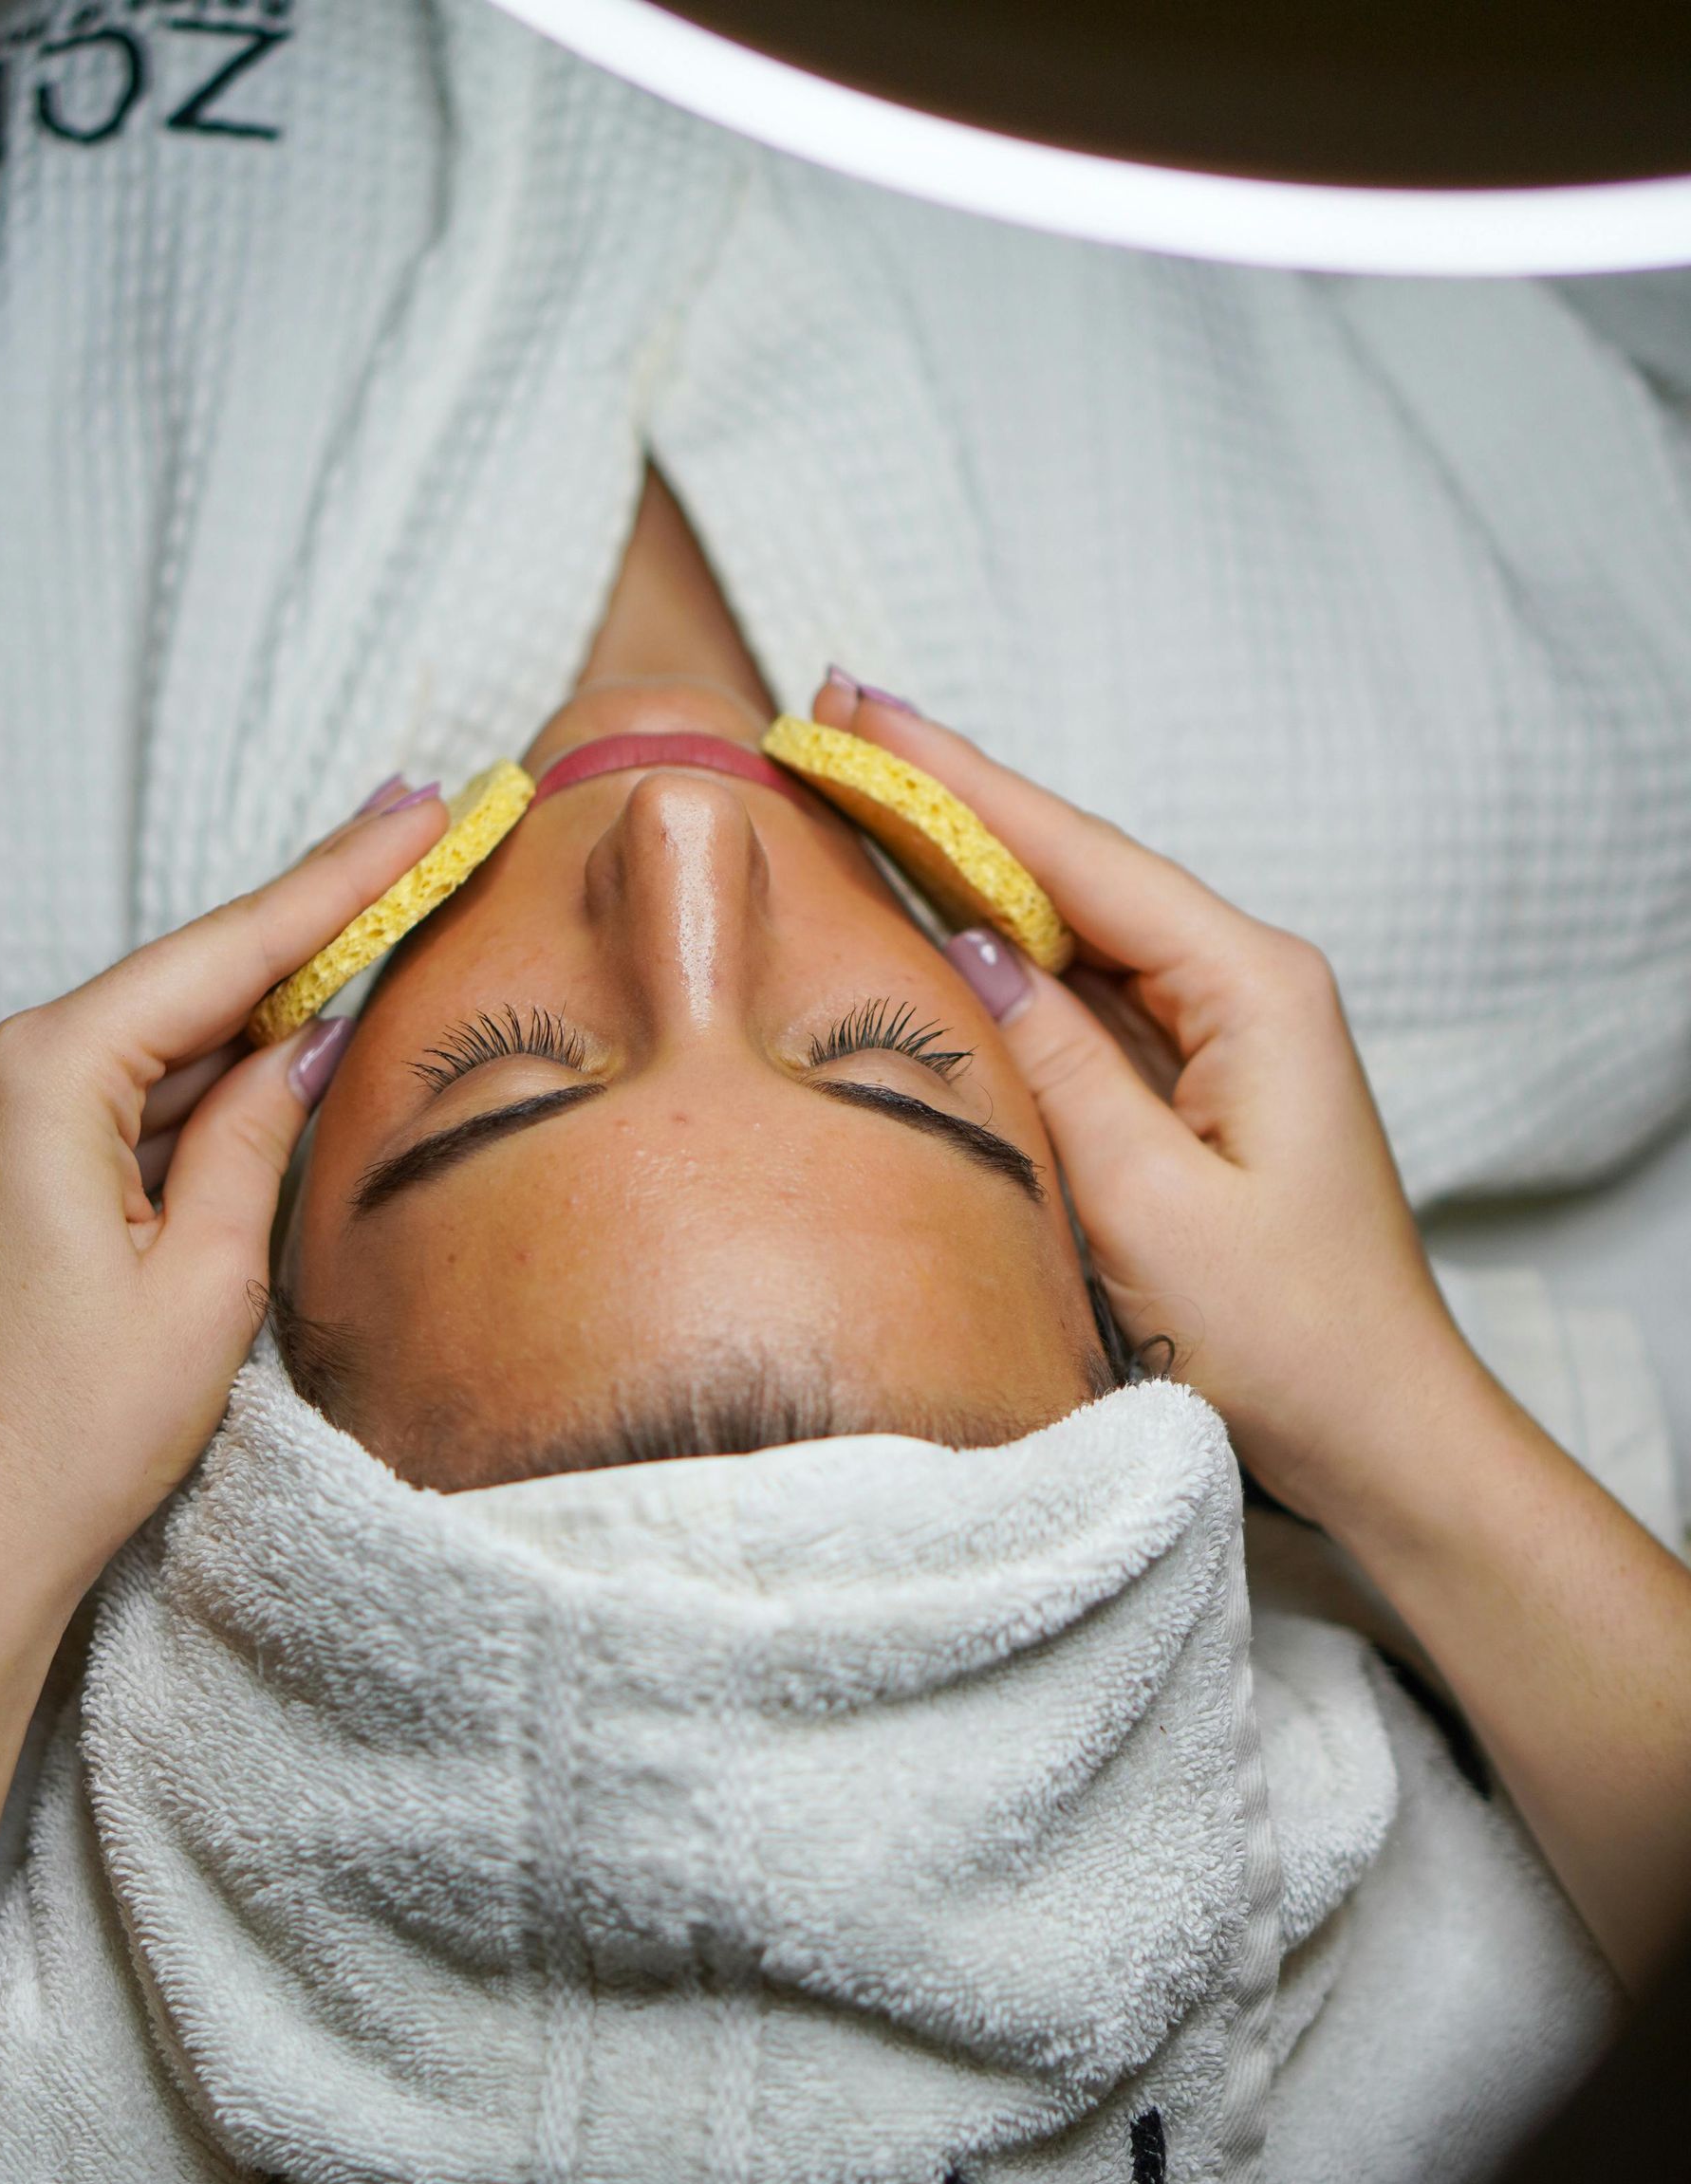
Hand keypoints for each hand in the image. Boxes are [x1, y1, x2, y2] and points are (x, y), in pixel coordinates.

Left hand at [0, 789, 446, 1633]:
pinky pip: (114, 1098)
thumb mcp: (206, 1282)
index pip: (225, 953)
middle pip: (186, 983)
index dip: (340, 880)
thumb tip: (306, 1040)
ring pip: (154, 1043)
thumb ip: (258, 1135)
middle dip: (309, 931)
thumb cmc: (63, 1438)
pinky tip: (281, 1058)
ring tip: (379, 945)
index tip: (419, 804)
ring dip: (260, 1016)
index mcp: (40, 1079)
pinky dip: (197, 1087)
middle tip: (418, 842)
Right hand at [814, 678, 1468, 1523]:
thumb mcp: (1144, 1206)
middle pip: (1074, 871)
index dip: (958, 782)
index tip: (860, 713)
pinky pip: (1088, 1001)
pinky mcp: (1201, 1091)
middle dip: (953, 800)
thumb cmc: (1285, 1337)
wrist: (1381, 1437)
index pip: (1077, 858)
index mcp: (1252, 988)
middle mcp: (1246, 987)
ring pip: (1076, 931)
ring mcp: (1225, 1037)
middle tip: (836, 721)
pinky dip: (1007, 957)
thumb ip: (1054, 1065)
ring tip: (864, 795)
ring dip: (971, 869)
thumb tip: (969, 946)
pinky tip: (940, 922)